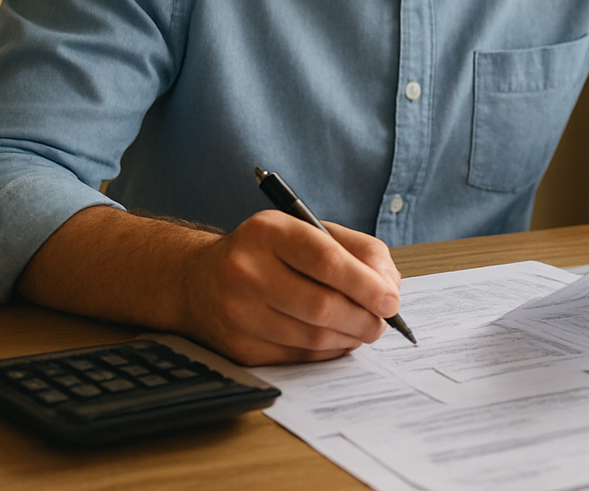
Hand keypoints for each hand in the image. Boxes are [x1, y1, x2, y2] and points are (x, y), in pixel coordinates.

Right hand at [180, 210, 402, 364]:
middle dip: (364, 318)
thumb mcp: (305, 231)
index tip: (390, 299)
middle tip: (382, 321)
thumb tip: (389, 288)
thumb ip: (356, 250)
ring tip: (363, 329)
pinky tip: (336, 339)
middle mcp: (246, 271)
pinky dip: (327, 352)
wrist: (198, 281)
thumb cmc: (266, 253)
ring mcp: (238, 313)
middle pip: (322, 305)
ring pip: (313, 337)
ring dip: (350, 337)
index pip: (327, 260)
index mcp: (269, 232)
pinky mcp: (239, 348)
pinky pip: (298, 357)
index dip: (366, 284)